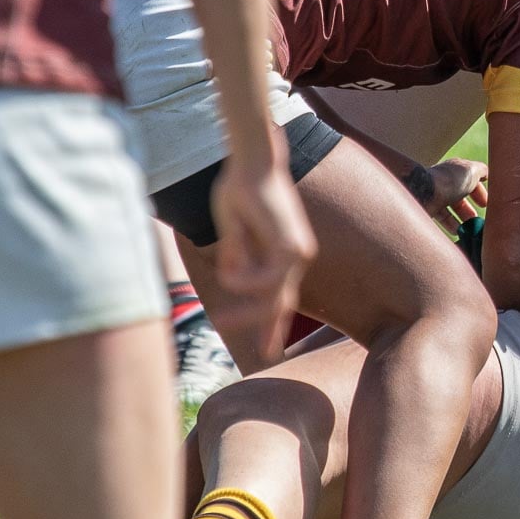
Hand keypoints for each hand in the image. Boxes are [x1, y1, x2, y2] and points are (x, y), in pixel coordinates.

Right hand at [208, 162, 316, 367]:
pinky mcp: (291, 246)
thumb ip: (237, 254)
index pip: (282, 296)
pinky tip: (229, 274)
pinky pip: (267, 279)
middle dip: (268, 329)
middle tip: (266, 356)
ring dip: (246, 306)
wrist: (252, 162)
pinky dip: (246, 282)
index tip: (271, 350)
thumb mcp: (234, 230)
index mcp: (286, 253)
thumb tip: (233, 277)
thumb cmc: (241, 188)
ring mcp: (297, 252)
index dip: (275, 324)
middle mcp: (297, 255)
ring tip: (221, 308)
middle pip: (283, 304)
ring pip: (274, 296)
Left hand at [421, 158, 488, 233]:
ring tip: (470, 230)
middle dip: (469, 209)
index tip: (485, 204)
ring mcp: (434, 196)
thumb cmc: (449, 180)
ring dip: (461, 220)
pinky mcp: (427, 209)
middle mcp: (444, 182)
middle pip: (458, 197)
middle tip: (478, 221)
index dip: (479, 192)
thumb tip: (486, 174)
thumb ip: (481, 171)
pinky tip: (458, 232)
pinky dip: (451, 226)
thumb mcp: (471, 171)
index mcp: (454, 170)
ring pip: (450, 210)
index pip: (469, 180)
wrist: (421, 192)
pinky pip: (440, 219)